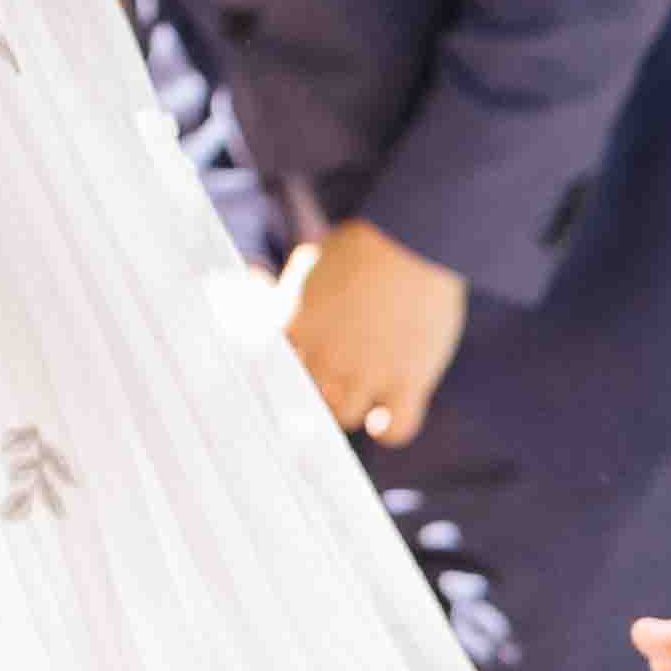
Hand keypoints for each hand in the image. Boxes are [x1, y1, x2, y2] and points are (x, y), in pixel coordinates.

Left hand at [278, 215, 466, 446]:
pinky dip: (390, 428)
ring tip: (356, 392)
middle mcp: (324, 356)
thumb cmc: (360, 248)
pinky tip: (386, 417)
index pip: (270, 370)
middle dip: (311, 391)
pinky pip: (395, 430)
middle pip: (303, 398)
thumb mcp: (306, 265)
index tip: (290, 373)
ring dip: (347, 407)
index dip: (280, 373)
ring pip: (343, 416)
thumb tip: (256, 290)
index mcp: (293, 327)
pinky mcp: (408, 382)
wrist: (413, 241)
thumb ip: (281, 294)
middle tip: (326, 382)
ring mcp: (365, 373)